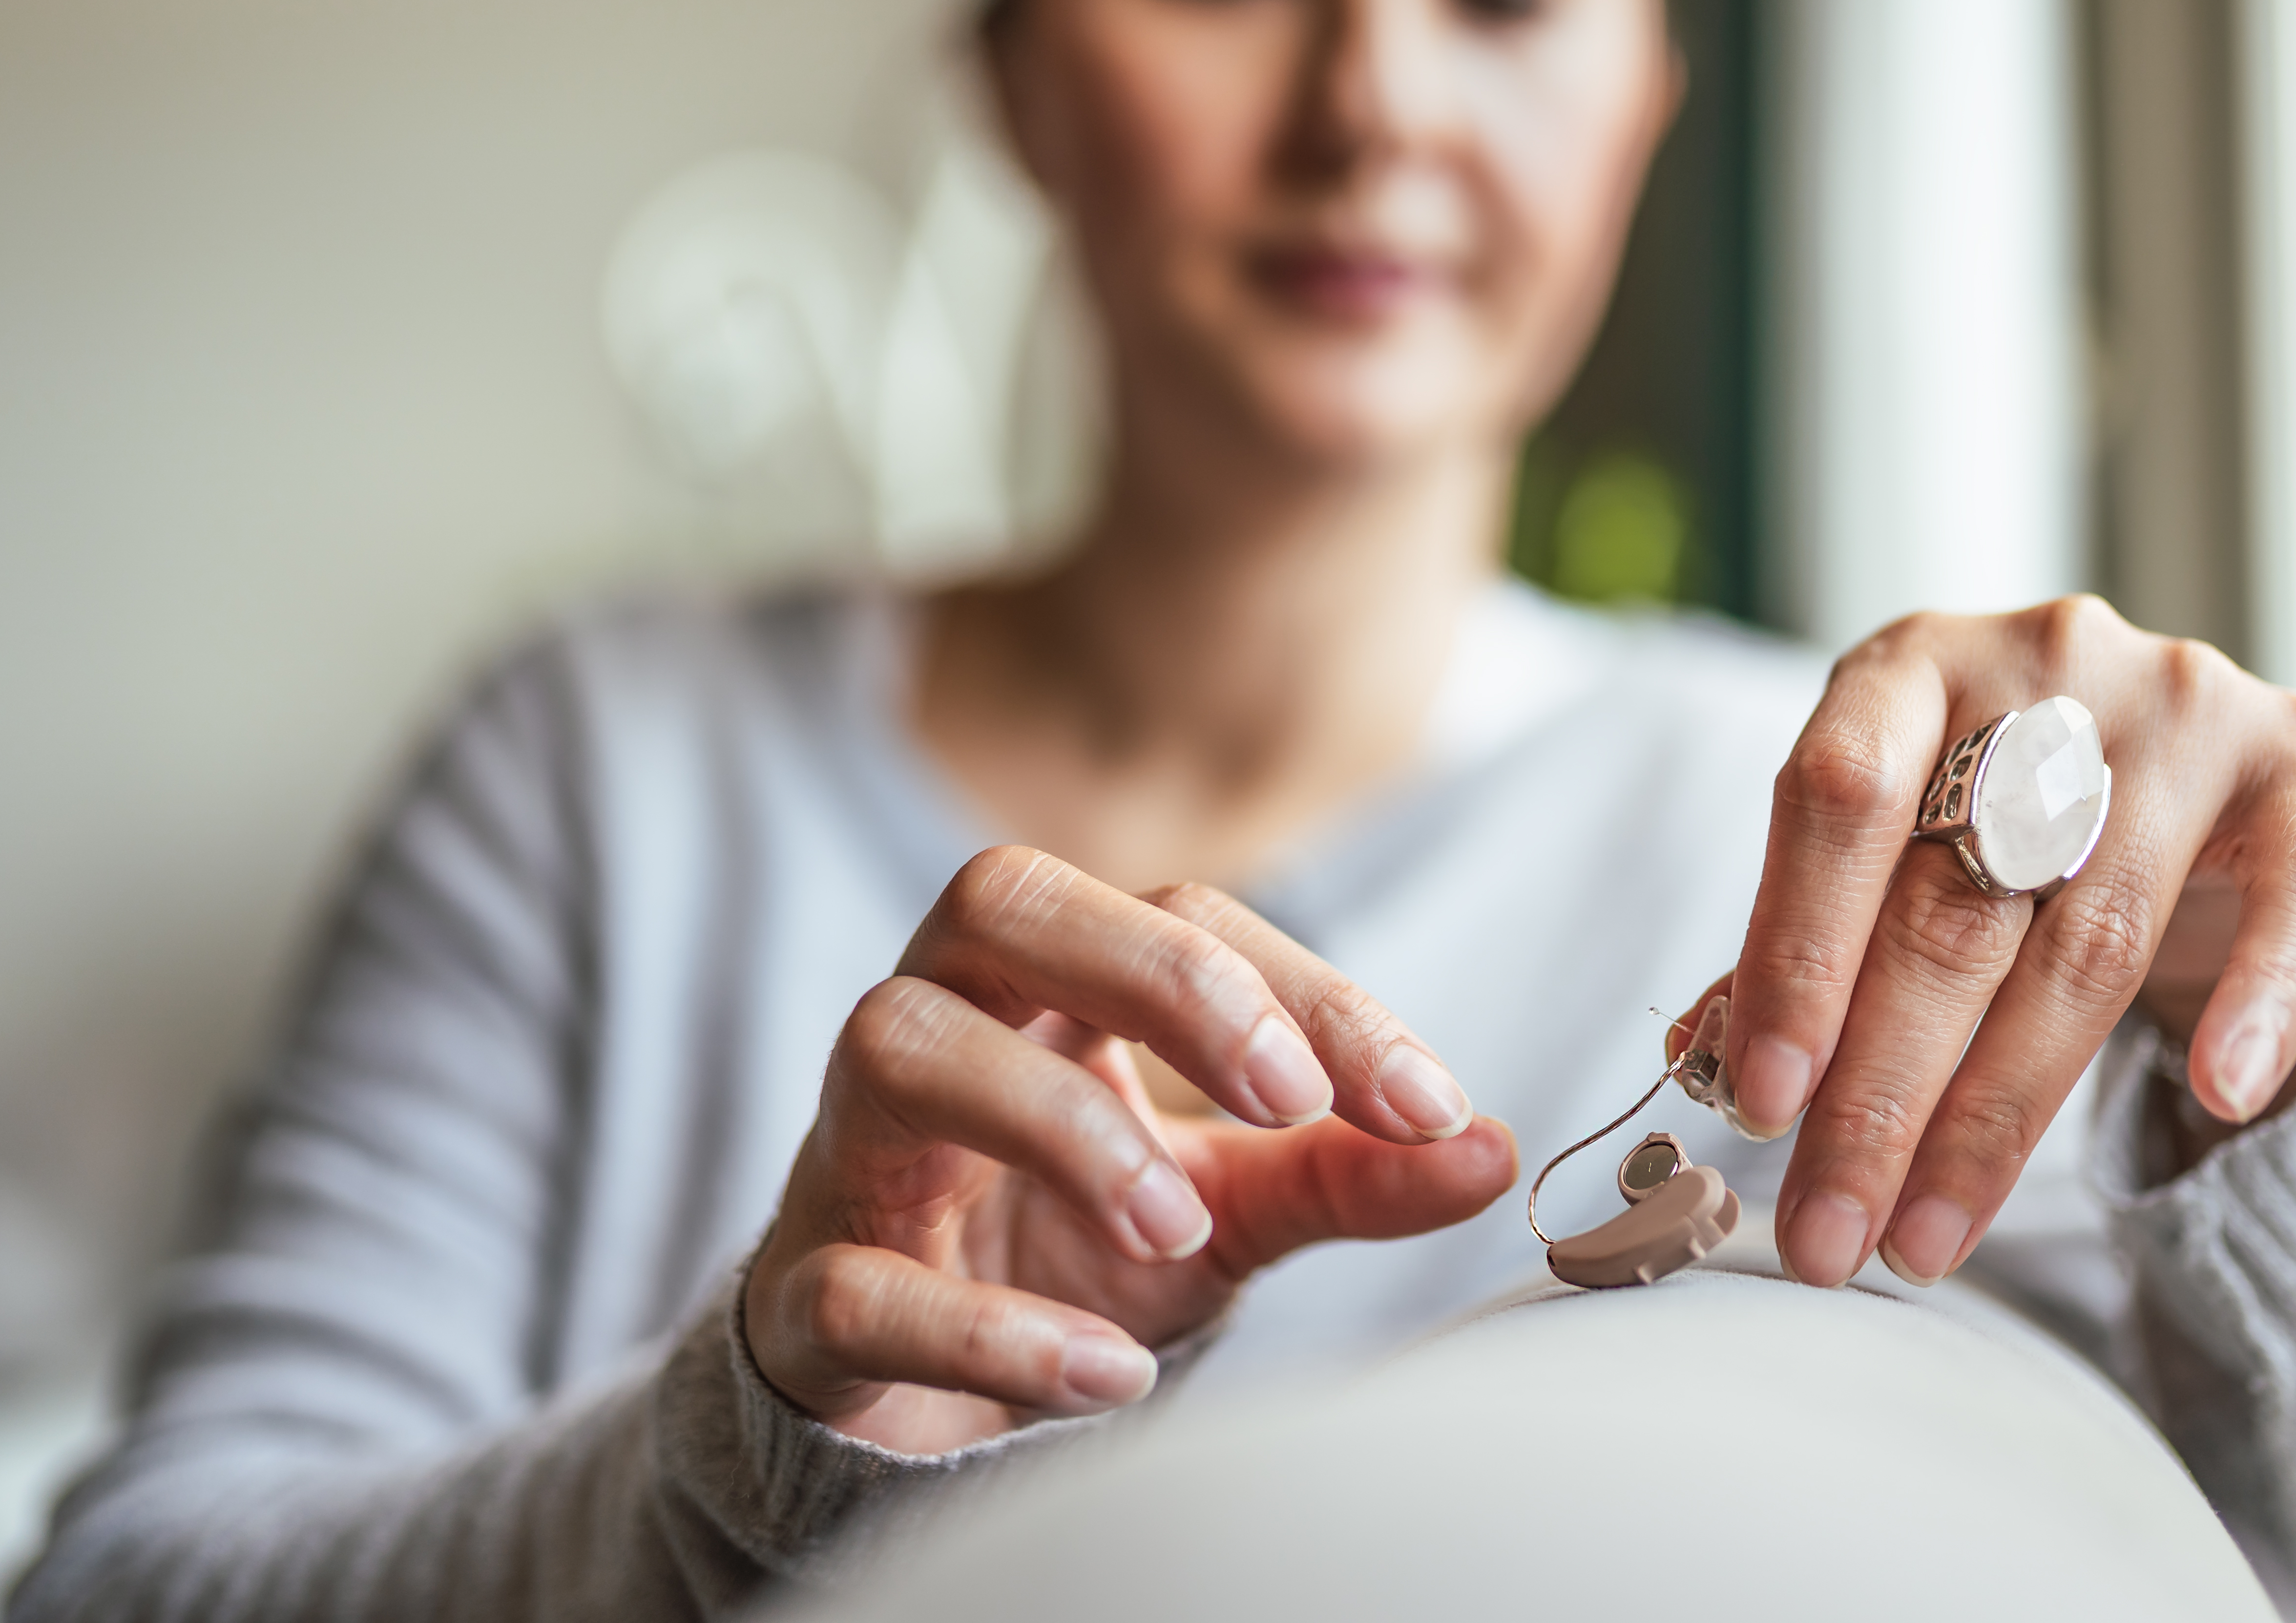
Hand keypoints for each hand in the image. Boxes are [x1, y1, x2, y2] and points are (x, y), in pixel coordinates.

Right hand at [744, 846, 1515, 1452]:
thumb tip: (1491, 1149)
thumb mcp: (1229, 1202)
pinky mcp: (804, 1294)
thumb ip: (1346, 1169)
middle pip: (1003, 900)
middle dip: (1155, 978)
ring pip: (897, 1044)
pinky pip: (857, 1281)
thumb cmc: (1067, 1253)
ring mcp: (853, 1153)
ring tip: (1180, 1229)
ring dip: (1060, 1127)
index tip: (1426, 1103)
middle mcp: (938, 1026)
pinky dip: (987, 1327)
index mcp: (1047, 986)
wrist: (922, 1395)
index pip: (1176, 915)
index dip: (1304, 991)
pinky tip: (1106, 1375)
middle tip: (1282, 1094)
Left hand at [1682, 597, 2295, 1289]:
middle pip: (1951, 905)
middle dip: (1877, 1096)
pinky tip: (2219, 1097)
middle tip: (1826, 1235)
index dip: (1793, 960)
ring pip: (2085, 941)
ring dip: (1997, 1114)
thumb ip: (1803, 943)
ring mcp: (2187, 705)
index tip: (1758, 1109)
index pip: (1835, 804)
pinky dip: (2261, 1002)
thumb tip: (1697, 1056)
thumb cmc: (2001, 817)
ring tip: (1924, 1238)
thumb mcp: (1892, 845)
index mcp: (1911, 664)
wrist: (2191, 766)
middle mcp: (2047, 661)